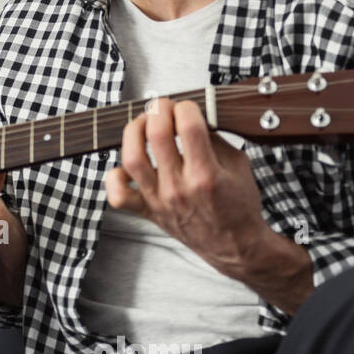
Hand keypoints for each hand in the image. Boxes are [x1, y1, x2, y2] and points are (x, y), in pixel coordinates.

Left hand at [106, 97, 268, 273]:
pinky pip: (118, 196)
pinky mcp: (147, 212)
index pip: (189, 127)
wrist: (234, 247)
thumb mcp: (238, 166)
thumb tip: (192, 114)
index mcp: (207, 175)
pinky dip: (114, 177)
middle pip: (157, 135)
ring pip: (132, 159)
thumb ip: (215, 138)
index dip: (186, 107)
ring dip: (133, 132)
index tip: (188, 106)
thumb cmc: (239, 206)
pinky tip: (127, 166)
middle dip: (159, 110)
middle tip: (164, 107)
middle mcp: (179, 188)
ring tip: (143, 123)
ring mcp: (160, 201)